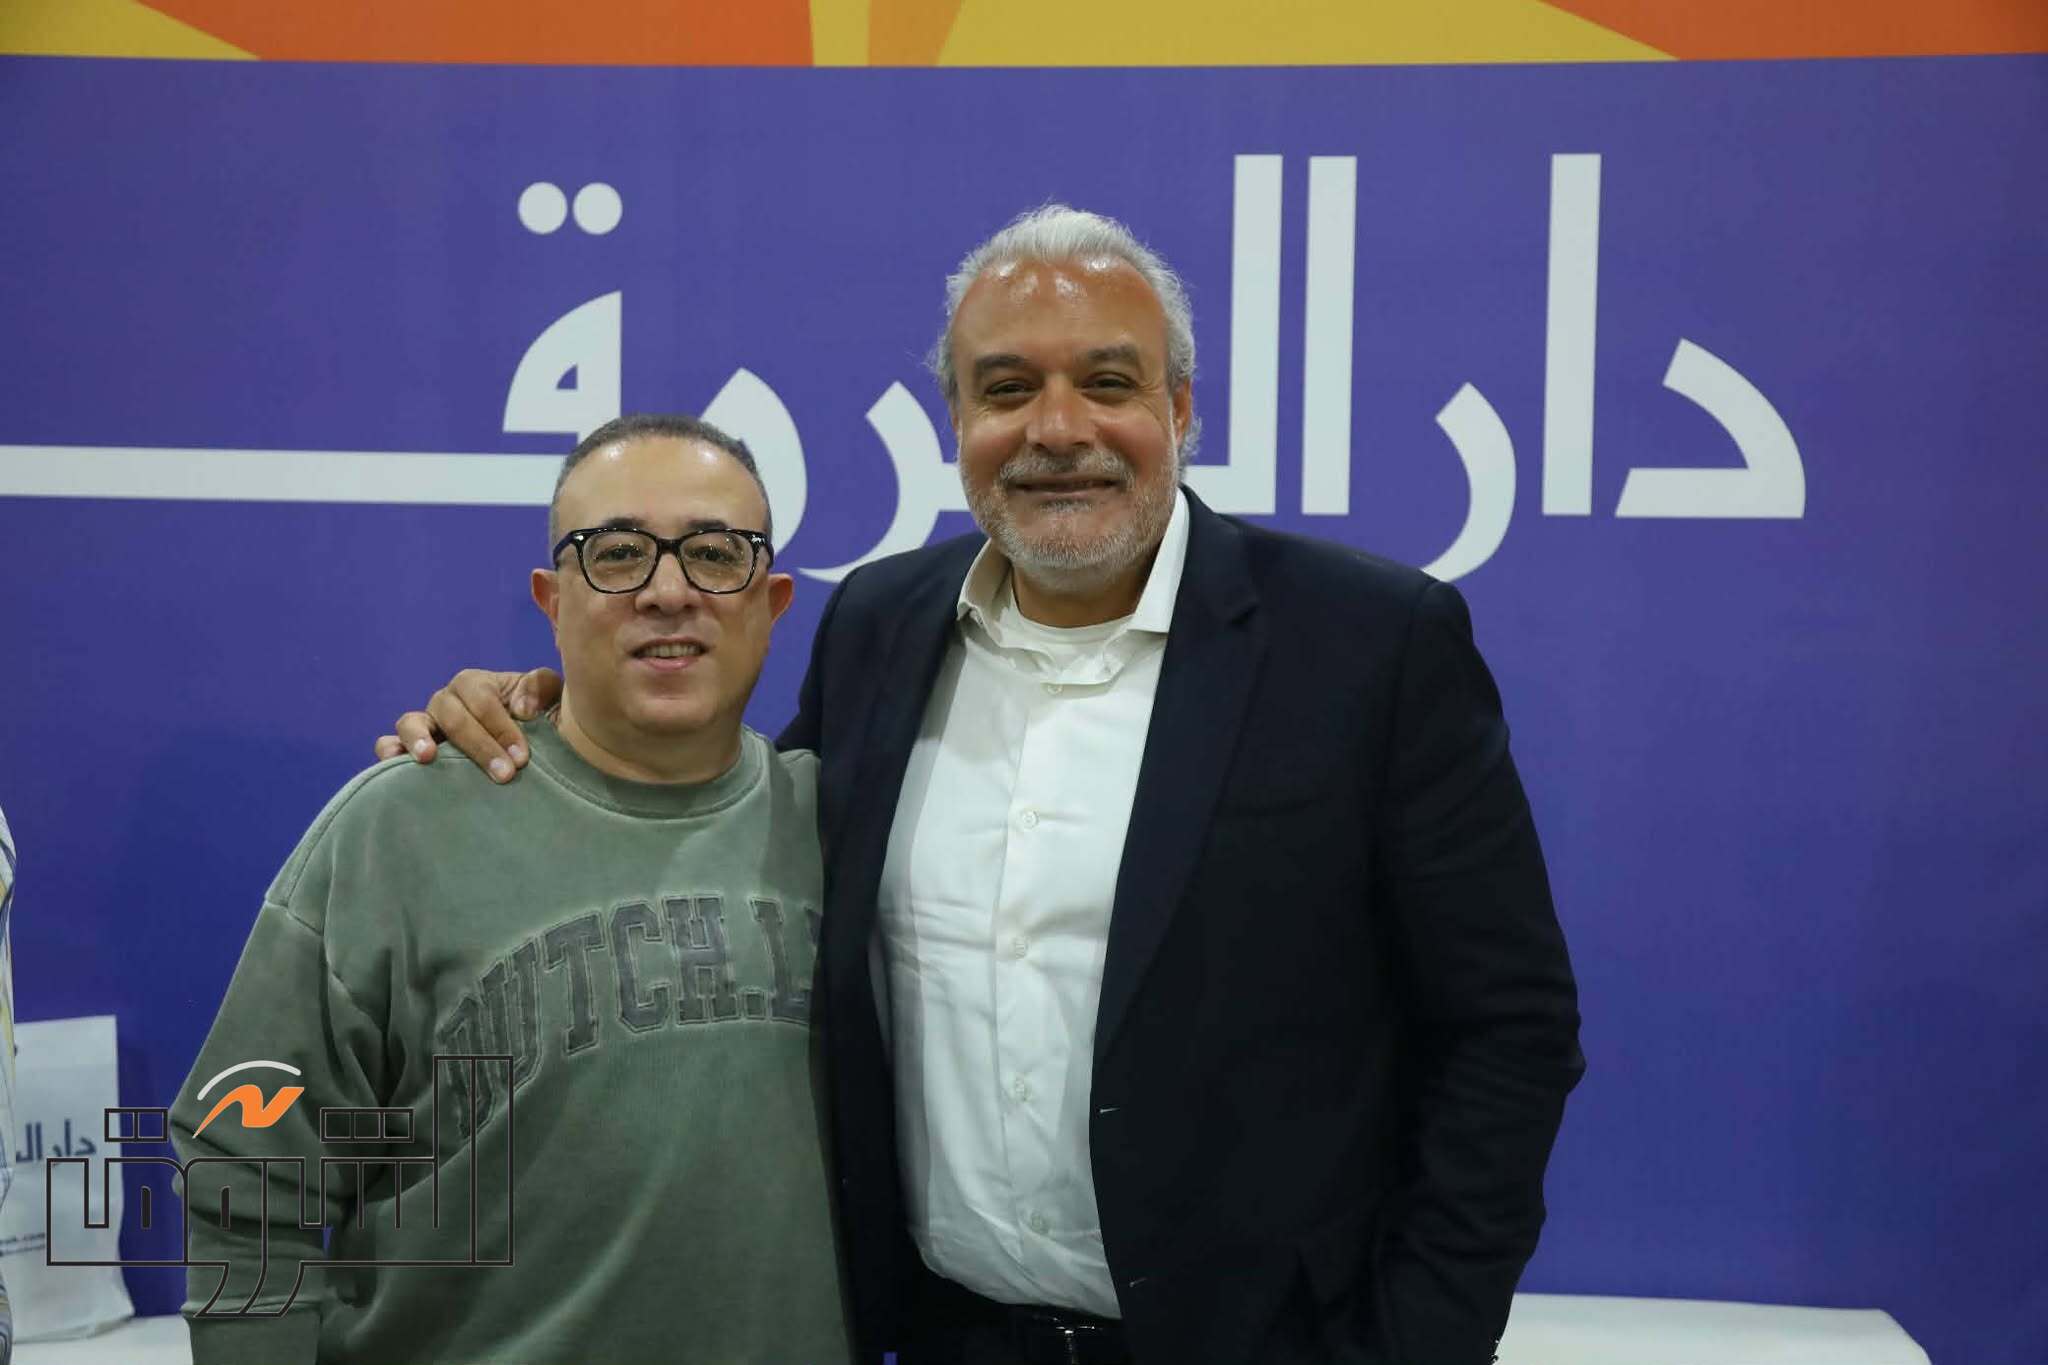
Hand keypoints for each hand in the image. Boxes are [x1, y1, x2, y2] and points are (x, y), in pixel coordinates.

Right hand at [372, 668, 561, 781]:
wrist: (528, 749)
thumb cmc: (538, 721)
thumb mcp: (551, 699)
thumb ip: (542, 688)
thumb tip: (522, 708)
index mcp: (477, 685)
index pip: (483, 701)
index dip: (502, 728)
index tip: (522, 758)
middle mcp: (447, 701)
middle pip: (453, 715)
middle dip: (479, 746)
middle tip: (504, 775)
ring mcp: (425, 723)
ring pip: (411, 721)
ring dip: (418, 737)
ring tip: (428, 757)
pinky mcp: (412, 747)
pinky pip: (389, 743)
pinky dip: (389, 751)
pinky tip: (394, 763)